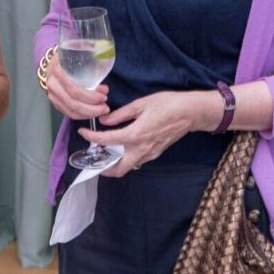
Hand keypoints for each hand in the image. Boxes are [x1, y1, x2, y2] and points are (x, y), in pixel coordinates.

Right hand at [45, 52, 109, 120]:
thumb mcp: (80, 53)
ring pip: (71, 111)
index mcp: (58, 70)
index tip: (104, 94)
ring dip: (88, 114)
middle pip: (72, 103)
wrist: (55, 61)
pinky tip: (93, 113)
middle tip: (105, 107)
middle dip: (92, 108)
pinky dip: (83, 116)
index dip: (90, 96)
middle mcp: (52, 84)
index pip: (74, 89)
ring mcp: (52, 95)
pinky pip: (69, 113)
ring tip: (102, 110)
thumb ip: (92, 64)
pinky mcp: (56, 103)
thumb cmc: (71, 57)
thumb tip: (104, 86)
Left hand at [79, 91, 203, 176]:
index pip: (107, 141)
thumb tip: (104, 120)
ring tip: (105, 152)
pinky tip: (121, 148)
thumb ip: (120, 115)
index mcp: (135, 135)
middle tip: (92, 157)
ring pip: (127, 167)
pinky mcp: (155, 153)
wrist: (190, 112)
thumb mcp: (140, 104)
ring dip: (114, 164)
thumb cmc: (167, 104)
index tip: (83, 132)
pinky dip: (126, 158)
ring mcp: (150, 154)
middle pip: (117, 169)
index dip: (91, 137)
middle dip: (102, 168)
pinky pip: (137, 161)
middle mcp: (141, 149)